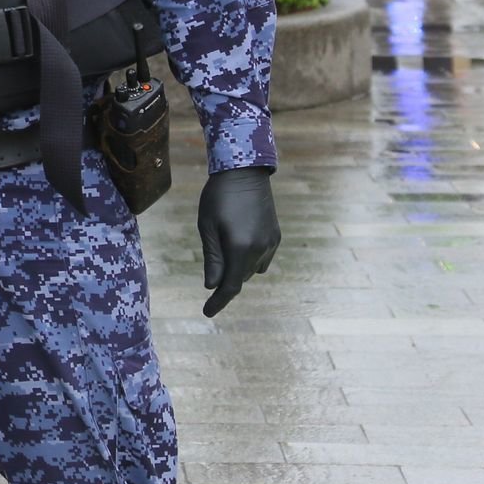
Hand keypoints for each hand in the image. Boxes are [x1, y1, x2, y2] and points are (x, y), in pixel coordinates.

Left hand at [197, 166, 279, 317]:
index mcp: (240, 248)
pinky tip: (240, 238)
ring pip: (252, 269)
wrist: (245, 171)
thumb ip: (212, 258)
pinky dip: (250, 257)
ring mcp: (271, 243)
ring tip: (226, 242)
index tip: (207, 313)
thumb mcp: (208, 226)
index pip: (230, 286)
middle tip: (212, 263)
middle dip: (226, 278)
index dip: (218, 302)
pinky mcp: (276, 235)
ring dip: (239, 267)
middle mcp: (260, 249)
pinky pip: (262, 257)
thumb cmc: (218, 196)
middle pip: (240, 277)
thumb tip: (211, 286)